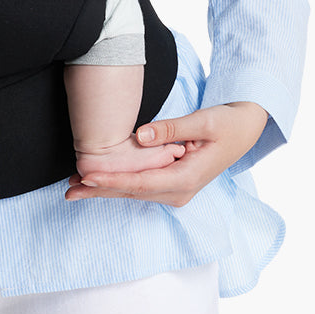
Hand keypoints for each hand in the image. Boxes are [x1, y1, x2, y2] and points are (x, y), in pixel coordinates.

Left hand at [64, 101, 267, 203]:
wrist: (245, 130)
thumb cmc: (226, 124)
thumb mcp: (202, 121)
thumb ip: (170, 129)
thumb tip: (140, 137)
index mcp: (187, 178)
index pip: (142, 183)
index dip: (114, 181)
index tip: (89, 177)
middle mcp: (180, 191)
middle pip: (133, 192)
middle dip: (100, 191)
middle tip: (69, 190)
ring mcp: (176, 191)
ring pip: (134, 192)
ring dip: (105, 190)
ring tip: (74, 188)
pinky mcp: (172, 184)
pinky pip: (140, 187)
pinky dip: (117, 184)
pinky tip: (97, 183)